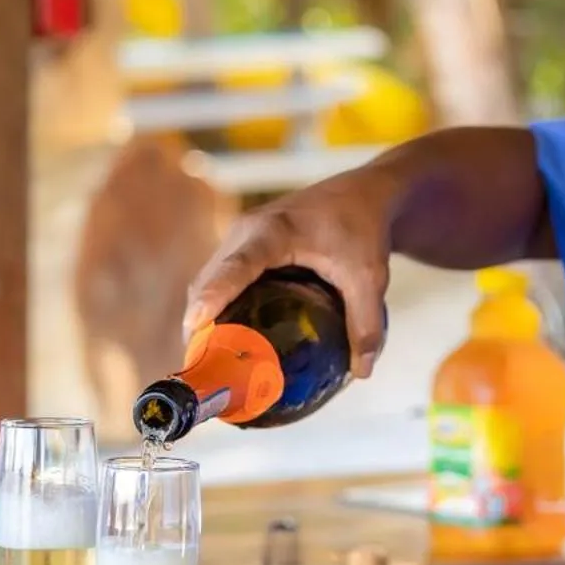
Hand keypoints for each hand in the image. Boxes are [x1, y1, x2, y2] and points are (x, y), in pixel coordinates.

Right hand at [185, 167, 401, 378]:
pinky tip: (221, 338)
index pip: (237, 265)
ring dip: (203, 316)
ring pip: (209, 279)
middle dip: (199, 322)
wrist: (363, 192)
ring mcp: (240, 237)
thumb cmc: (363, 225)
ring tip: (206, 361)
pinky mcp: (243, 246)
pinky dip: (214, 305)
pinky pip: (219, 277)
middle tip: (201, 368)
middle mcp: (247, 231)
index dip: (214, 294)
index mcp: (275, 232)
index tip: (195, 323)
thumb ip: (365, 323)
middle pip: (210, 278)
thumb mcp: (369, 276)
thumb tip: (361, 372)